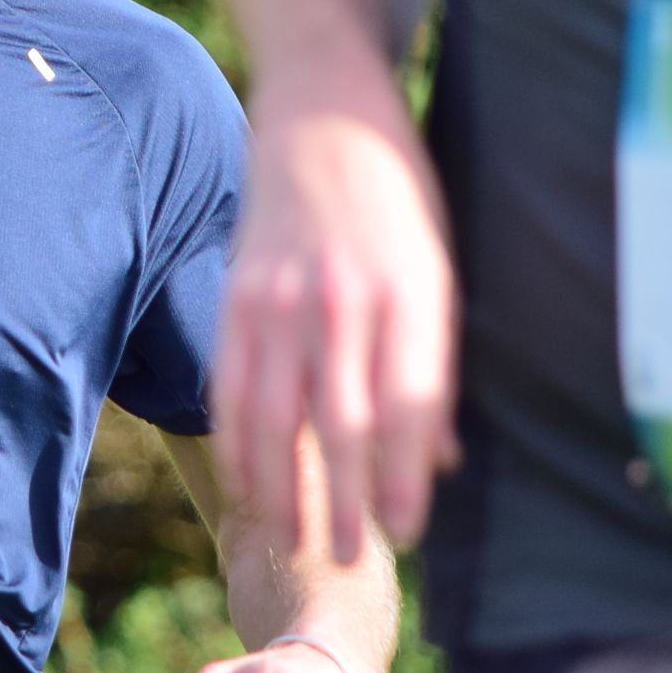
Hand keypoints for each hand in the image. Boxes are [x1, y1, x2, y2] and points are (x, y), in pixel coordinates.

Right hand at [219, 81, 456, 557]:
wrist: (324, 112)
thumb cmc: (396, 198)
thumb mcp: (438, 271)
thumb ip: (434, 366)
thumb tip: (440, 462)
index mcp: (411, 296)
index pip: (409, 408)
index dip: (406, 479)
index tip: (408, 532)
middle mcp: (345, 302)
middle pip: (343, 424)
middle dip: (347, 502)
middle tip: (352, 559)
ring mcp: (283, 298)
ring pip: (277, 415)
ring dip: (284, 486)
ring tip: (294, 539)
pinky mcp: (239, 294)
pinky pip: (231, 384)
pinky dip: (237, 439)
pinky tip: (247, 478)